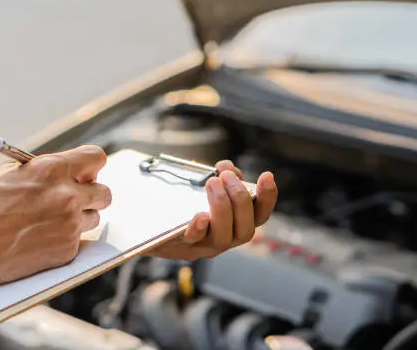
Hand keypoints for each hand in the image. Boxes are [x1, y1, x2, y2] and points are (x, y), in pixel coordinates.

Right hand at [0, 145, 111, 291]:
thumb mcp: (13, 175)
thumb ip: (46, 171)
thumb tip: (72, 172)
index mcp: (52, 169)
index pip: (96, 157)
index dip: (91, 166)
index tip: (87, 173)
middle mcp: (67, 195)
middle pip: (104, 193)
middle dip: (93, 196)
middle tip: (80, 199)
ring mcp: (69, 224)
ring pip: (93, 218)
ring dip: (78, 219)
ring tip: (50, 222)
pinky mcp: (67, 249)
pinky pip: (78, 241)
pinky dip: (63, 240)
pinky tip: (39, 240)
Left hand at [149, 160, 276, 260]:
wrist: (149, 223)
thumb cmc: (183, 202)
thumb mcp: (205, 186)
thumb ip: (220, 177)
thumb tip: (227, 168)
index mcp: (237, 223)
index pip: (260, 215)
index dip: (268, 197)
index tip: (267, 176)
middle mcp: (226, 239)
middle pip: (245, 228)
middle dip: (239, 199)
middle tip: (225, 177)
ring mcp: (205, 246)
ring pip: (223, 237)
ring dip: (222, 207)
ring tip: (212, 183)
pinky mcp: (183, 248)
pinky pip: (194, 241)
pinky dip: (199, 228)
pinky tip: (199, 216)